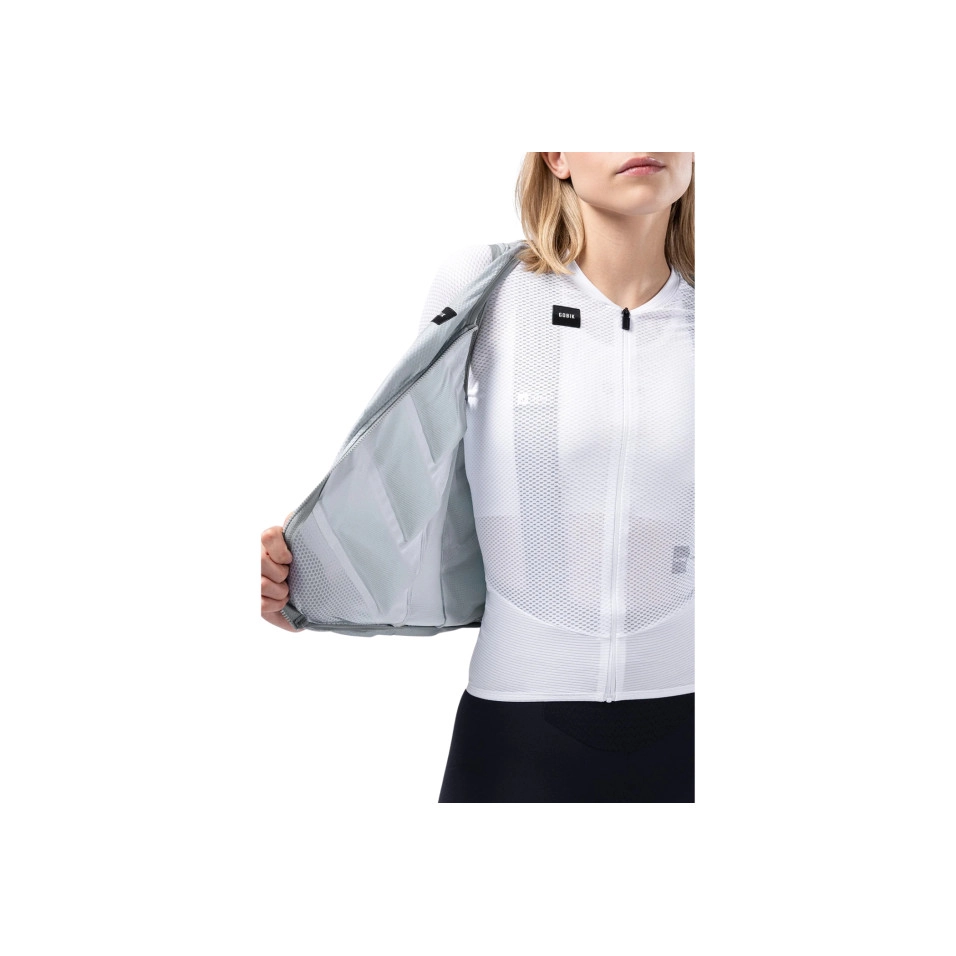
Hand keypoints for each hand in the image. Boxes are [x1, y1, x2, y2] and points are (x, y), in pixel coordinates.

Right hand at [261, 511, 299, 631]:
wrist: (309, 596)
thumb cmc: (308, 569)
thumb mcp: (308, 548)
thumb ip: (302, 530)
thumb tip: (292, 516)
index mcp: (270, 542)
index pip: (268, 536)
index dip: (280, 550)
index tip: (290, 559)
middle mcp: (256, 558)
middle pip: (261, 561)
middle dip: (281, 573)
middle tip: (289, 576)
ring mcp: (251, 580)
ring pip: (261, 584)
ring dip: (281, 591)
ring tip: (287, 590)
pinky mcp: (253, 601)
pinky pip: (261, 604)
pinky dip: (276, 604)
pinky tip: (281, 601)